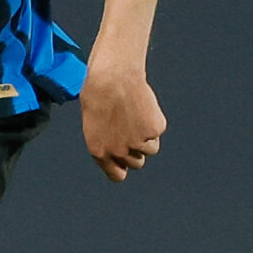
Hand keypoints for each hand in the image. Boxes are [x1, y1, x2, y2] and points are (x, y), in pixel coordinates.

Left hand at [81, 66, 166, 182]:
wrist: (112, 76)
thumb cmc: (99, 92)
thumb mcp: (95, 122)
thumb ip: (107, 139)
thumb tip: (121, 149)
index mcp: (99, 151)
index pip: (117, 175)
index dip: (123, 167)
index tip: (126, 160)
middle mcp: (118, 151)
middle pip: (137, 163)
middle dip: (137, 149)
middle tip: (132, 128)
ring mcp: (137, 142)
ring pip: (151, 148)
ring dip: (147, 136)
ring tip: (136, 114)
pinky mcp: (153, 130)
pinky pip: (158, 130)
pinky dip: (153, 119)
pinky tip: (142, 105)